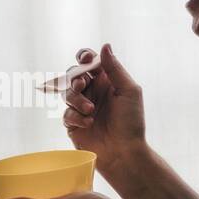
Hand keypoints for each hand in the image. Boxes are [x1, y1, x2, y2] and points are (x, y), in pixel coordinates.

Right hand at [62, 43, 146, 171]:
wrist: (124, 153)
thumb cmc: (131, 122)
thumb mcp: (129, 91)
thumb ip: (115, 68)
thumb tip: (105, 46)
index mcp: (106, 81)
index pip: (89, 62)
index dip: (84, 57)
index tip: (86, 60)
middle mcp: (93, 92)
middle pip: (73, 75)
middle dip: (76, 78)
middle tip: (83, 85)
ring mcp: (82, 107)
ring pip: (67, 93)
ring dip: (77, 99)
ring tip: (91, 110)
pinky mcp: (73, 124)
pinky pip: (66, 113)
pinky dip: (76, 117)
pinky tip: (89, 123)